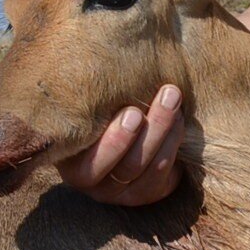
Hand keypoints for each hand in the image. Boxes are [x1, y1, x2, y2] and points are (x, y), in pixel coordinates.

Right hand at [58, 84, 184, 205]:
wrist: (110, 118)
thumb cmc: (87, 105)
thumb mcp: (81, 103)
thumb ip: (86, 95)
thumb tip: (97, 56)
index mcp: (70, 165)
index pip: (90, 165)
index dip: (115, 142)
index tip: (132, 111)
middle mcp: (94, 185)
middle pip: (128, 167)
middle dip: (152, 131)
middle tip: (168, 96)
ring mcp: (123, 193)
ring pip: (151, 170)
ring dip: (168, 132)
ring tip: (175, 98)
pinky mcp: (148, 192)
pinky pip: (166, 175)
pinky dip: (175, 144)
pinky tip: (179, 117)